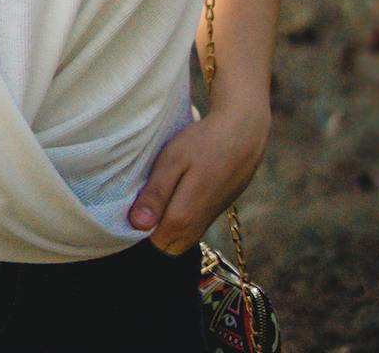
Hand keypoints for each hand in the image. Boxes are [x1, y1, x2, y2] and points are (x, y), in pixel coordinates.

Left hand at [128, 103, 270, 255]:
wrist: (243, 134)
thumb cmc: (204, 143)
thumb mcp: (172, 160)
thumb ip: (156, 194)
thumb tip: (138, 224)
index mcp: (184, 217)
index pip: (154, 241)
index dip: (142, 225)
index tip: (136, 199)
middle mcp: (199, 226)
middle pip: (168, 245)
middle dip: (155, 228)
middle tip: (148, 194)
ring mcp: (210, 219)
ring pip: (183, 237)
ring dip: (169, 222)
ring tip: (164, 189)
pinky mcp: (216, 210)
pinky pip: (195, 225)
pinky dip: (183, 215)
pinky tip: (180, 188)